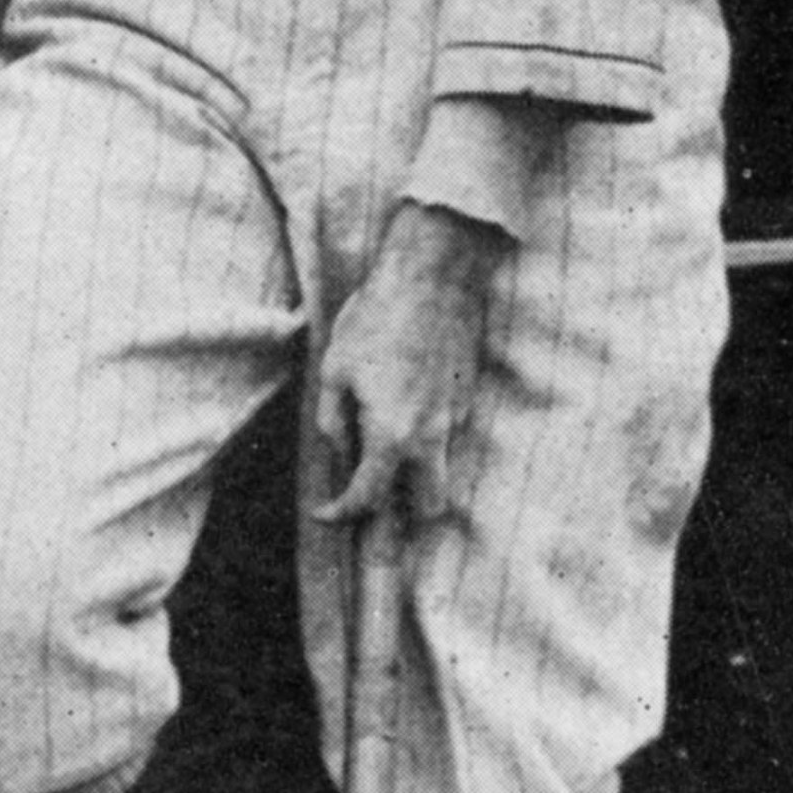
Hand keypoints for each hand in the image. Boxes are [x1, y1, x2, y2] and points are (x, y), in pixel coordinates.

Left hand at [315, 201, 504, 526]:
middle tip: (369, 497)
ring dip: (418, 477)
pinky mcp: (468, 396)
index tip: (324, 512)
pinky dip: (428, 439)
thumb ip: (334, 420)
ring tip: (384, 454)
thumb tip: (338, 450)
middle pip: (430, 506)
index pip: (369, 498)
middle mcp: (432, 437)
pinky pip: (449, 435)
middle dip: (403, 516)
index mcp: (392, 435)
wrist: (433, 276)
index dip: (341, 513)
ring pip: (445, 471)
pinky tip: (404, 408)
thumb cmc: (377, 318)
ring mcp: (456, 418)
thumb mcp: (335, 369)